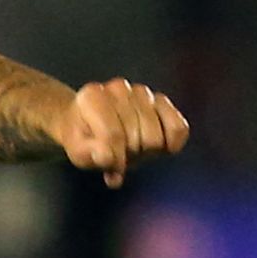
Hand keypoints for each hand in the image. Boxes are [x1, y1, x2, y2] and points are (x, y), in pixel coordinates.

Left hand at [61, 78, 189, 187]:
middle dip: (128, 154)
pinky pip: (179, 127)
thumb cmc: (84, 138)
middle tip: (119, 153)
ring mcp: (142, 92)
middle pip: (136, 138)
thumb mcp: (77, 151)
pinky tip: (163, 149)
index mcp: (92, 96)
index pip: (113, 135)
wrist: (92, 125)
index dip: (114, 159)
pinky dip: (173, 143)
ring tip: (131, 147)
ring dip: (145, 151)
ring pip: (155, 137)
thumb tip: (106, 157)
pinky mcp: (162, 101)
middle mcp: (118, 88)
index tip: (110, 168)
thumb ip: (87, 154)